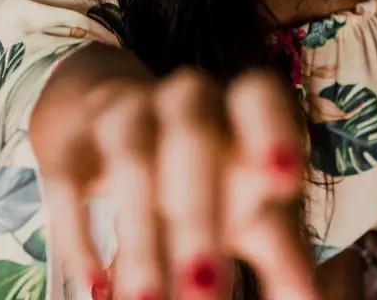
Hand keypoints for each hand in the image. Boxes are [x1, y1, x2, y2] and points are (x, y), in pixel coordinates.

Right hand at [31, 69, 317, 299]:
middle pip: (191, 137)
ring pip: (130, 159)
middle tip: (206, 293)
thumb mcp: (247, 200)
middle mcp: (182, 97)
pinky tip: (96, 287)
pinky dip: (79, 233)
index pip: (257, 96)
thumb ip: (280, 246)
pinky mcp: (75, 141)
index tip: (284, 181)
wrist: (121, 120)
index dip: (270, 131)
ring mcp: (124, 110)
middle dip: (198, 216)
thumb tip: (307, 299)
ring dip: (139, 237)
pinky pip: (69, 179)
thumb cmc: (206, 169)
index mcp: (236, 105)